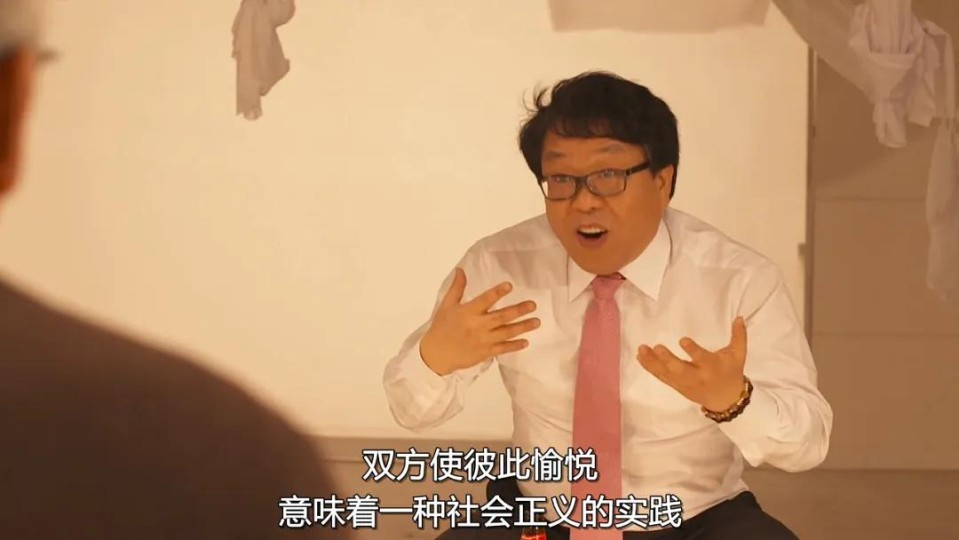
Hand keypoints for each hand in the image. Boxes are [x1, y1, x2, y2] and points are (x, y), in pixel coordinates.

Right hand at [420, 267, 539, 375]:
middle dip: (518, 311)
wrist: (436, 355)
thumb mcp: (446, 305)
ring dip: (522, 327)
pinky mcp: (485, 352)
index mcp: (468, 312)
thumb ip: (457, 288)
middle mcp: (478, 326)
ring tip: (537, 321)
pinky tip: (526, 342)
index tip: (509, 285)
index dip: (497, 293)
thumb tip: (461, 270)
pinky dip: (514, 346)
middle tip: (533, 305)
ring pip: (506, 333)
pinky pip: (502, 349)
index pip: (485, 300)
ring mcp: (483, 340)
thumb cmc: (442, 327)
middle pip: (501, 317)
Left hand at [637, 317, 747, 411]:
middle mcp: (697, 376)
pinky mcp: (677, 387)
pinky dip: (650, 368)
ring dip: (653, 362)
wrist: (726, 401)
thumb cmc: (731, 373)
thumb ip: (738, 336)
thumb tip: (739, 317)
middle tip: (657, 347)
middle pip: (680, 369)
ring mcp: (685, 383)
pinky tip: (640, 357)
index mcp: (712, 367)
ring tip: (641, 349)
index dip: (693, 350)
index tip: (682, 340)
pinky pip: (662, 378)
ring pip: (667, 374)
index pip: (702, 358)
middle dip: (668, 360)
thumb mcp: (738, 355)